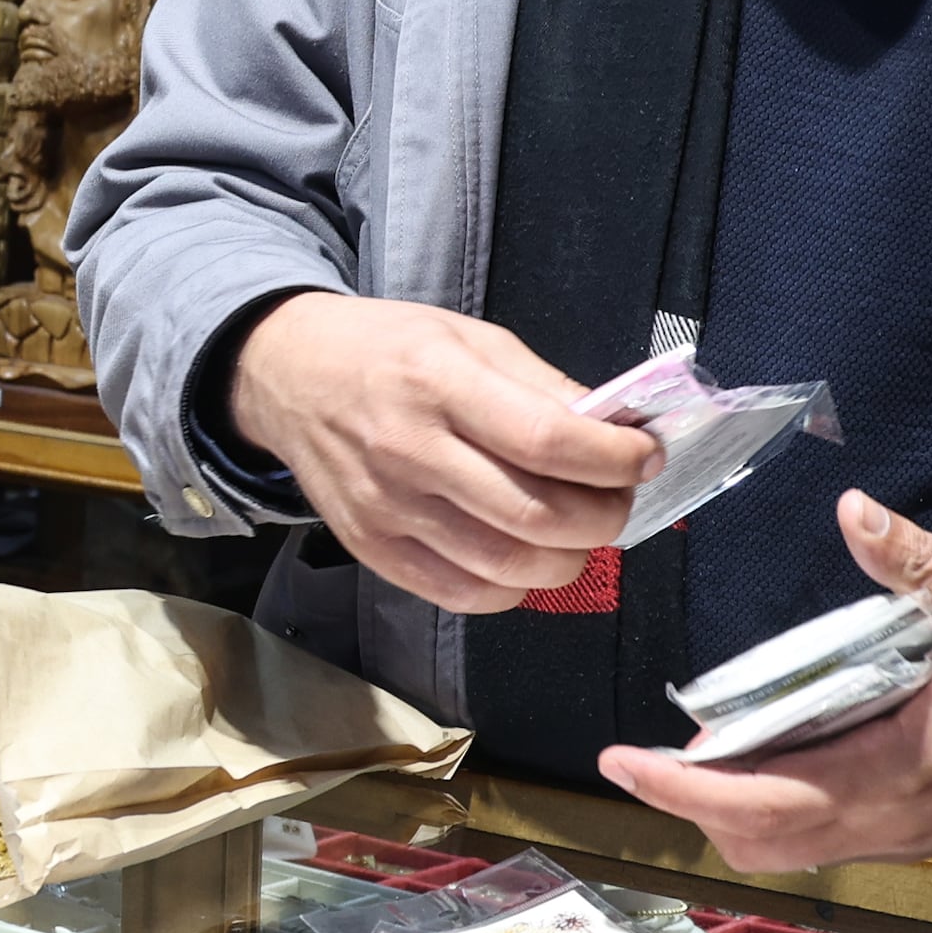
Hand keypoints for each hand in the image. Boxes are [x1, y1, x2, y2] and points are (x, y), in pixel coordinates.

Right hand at [226, 293, 653, 613]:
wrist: (286, 375)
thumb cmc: (387, 349)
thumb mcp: (469, 338)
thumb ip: (544, 386)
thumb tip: (618, 430)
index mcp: (439, 382)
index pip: (549, 441)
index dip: (615, 459)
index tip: (646, 456)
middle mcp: (410, 451)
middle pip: (537, 516)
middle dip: (605, 516)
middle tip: (618, 497)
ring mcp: (388, 510)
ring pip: (508, 566)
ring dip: (570, 558)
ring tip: (578, 530)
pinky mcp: (373, 550)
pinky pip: (465, 595)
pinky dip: (515, 586)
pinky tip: (525, 554)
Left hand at [597, 493, 931, 871]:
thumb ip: (916, 559)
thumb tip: (852, 509)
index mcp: (901, 768)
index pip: (771, 799)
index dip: (688, 788)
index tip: (626, 761)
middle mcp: (890, 818)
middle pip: (760, 839)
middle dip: (686, 804)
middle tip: (629, 759)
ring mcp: (898, 833)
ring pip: (785, 848)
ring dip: (723, 814)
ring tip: (679, 761)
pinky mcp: (906, 829)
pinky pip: (816, 839)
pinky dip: (765, 813)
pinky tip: (747, 764)